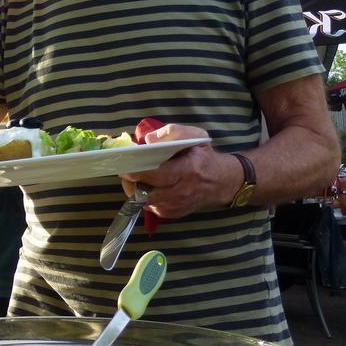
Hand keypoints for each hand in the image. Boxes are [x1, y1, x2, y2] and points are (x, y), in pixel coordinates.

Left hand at [119, 124, 234, 217]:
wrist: (222, 182)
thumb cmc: (204, 157)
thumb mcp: (196, 136)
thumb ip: (174, 132)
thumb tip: (149, 140)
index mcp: (188, 171)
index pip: (156, 175)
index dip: (137, 171)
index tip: (124, 165)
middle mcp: (182, 192)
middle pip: (146, 191)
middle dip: (130, 181)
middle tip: (124, 170)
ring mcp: (176, 205)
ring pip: (144, 201)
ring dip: (135, 189)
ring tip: (134, 177)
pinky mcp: (171, 213)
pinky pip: (149, 207)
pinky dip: (143, 197)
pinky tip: (147, 186)